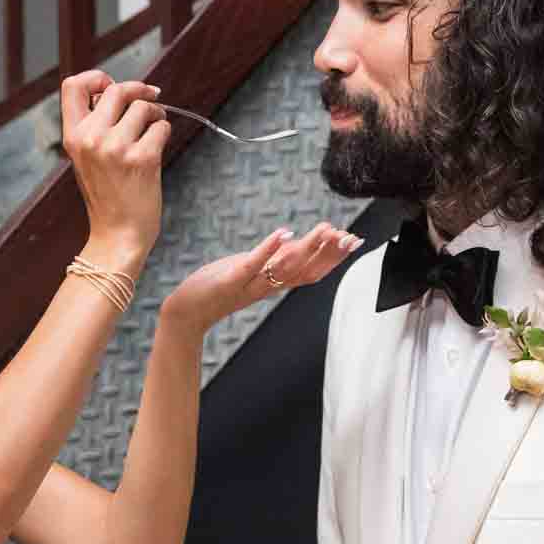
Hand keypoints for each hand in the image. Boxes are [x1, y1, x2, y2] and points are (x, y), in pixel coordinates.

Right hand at [60, 69, 169, 266]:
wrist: (118, 235)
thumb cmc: (108, 196)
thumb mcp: (87, 158)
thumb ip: (95, 126)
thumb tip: (118, 90)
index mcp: (73, 137)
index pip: (72, 86)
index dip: (95, 77)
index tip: (111, 84)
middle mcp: (91, 139)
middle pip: (116, 89)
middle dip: (138, 91)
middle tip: (151, 98)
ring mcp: (116, 148)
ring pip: (143, 107)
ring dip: (155, 114)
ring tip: (154, 128)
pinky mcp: (142, 159)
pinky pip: (161, 127)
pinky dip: (164, 133)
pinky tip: (158, 147)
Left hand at [162, 223, 361, 336]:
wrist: (188, 312)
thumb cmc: (217, 288)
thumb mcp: (251, 271)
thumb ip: (274, 260)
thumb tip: (298, 243)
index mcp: (274, 284)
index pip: (311, 271)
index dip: (334, 258)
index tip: (355, 241)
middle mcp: (267, 286)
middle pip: (305, 271)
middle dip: (329, 254)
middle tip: (350, 238)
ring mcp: (250, 283)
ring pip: (285, 268)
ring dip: (307, 249)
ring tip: (326, 230)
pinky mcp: (230, 279)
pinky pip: (252, 264)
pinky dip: (268, 249)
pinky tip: (283, 233)